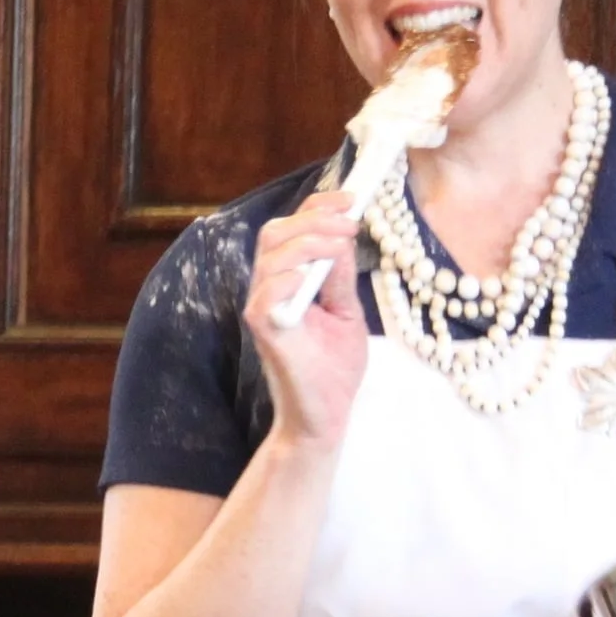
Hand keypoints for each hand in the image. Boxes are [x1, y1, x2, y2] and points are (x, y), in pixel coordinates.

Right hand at [240, 192, 368, 449]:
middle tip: (350, 221)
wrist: (326, 417)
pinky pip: (266, 294)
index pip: (290, 230)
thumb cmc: (333, 369)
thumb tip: (344, 237)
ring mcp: (263, 309)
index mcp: (287, 282)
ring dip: (310, 242)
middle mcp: (268, 290)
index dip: (317, 208)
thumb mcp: (346, 312)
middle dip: (314, 219)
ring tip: (341, 244)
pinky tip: (313, 277)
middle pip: (275, 232)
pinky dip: (290, 277)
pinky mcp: (264, 331)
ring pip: (272, 255)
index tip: (352, 199)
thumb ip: (340, 277)